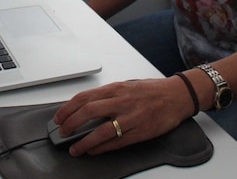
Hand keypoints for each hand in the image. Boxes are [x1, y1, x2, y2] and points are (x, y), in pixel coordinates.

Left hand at [52, 77, 193, 155]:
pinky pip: (116, 142)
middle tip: (63, 132)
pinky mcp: (140, 132)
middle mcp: (122, 101)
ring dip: (84, 142)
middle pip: (88, 112)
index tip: (59, 117)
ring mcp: (131, 118)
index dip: (68, 108)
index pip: (85, 97)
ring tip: (75, 149)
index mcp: (116, 88)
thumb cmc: (152, 90)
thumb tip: (85, 106)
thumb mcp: (126, 85)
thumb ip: (108, 95)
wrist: (177, 96)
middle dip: (71, 123)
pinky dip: (102, 148)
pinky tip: (93, 150)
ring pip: (101, 131)